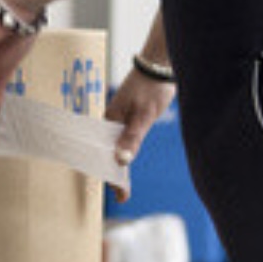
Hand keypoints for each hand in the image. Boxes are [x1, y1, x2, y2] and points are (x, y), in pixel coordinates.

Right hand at [105, 62, 176, 189]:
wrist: (160, 65)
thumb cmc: (151, 87)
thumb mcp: (144, 115)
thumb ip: (132, 137)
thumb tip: (121, 161)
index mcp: (109, 120)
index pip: (103, 153)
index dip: (110, 174)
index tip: (119, 193)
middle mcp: (110, 121)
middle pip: (106, 152)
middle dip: (111, 174)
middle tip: (122, 196)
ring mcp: (119, 119)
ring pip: (114, 146)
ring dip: (118, 165)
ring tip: (122, 187)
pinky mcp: (129, 117)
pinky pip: (122, 139)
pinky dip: (124, 153)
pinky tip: (125, 163)